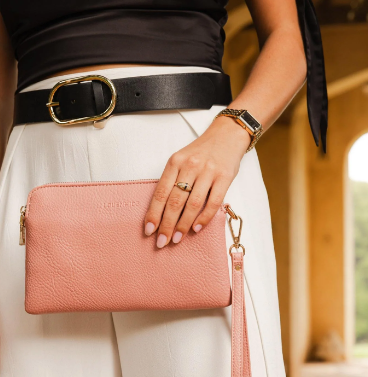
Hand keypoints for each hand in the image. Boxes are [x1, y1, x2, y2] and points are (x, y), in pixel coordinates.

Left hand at [144, 116, 250, 246]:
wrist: (227, 135)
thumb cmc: (201, 152)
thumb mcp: (181, 160)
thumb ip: (172, 181)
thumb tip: (162, 212)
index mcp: (175, 162)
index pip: (161, 193)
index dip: (154, 213)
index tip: (149, 230)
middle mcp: (190, 166)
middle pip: (175, 201)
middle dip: (167, 224)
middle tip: (162, 241)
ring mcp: (208, 171)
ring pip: (193, 204)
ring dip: (183, 224)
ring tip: (177, 238)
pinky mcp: (225, 177)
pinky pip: (213, 202)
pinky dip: (204, 218)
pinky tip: (196, 228)